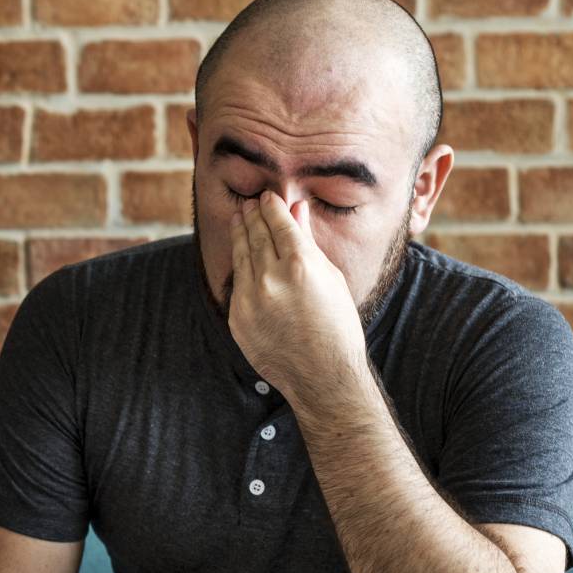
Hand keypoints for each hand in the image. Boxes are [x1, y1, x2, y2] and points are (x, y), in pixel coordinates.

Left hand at [227, 191, 368, 401]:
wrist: (321, 375)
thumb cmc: (336, 326)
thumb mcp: (331, 279)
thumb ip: (308, 243)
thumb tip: (297, 209)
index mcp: (300, 265)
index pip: (278, 223)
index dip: (271, 207)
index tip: (267, 197)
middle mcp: (270, 279)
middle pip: (256, 235)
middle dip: (252, 216)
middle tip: (249, 203)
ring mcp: (249, 299)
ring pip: (240, 256)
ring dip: (240, 234)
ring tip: (239, 218)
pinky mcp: (237, 318)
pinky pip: (236, 284)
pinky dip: (239, 266)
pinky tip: (239, 254)